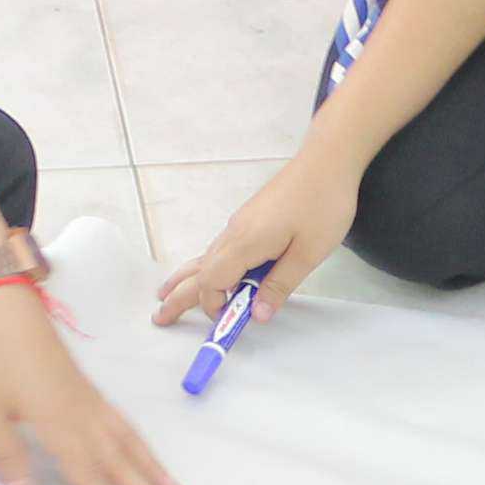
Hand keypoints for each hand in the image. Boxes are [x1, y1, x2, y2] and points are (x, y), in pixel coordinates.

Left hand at [0, 292, 184, 484]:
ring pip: (129, 441)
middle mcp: (83, 417)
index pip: (88, 477)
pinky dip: (138, 441)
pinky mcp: (88, 389)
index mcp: (58, 426)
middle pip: (120, 463)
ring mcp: (89, 401)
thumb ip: (8, 455)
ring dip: (152, 468)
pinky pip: (122, 422)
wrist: (7, 309)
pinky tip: (142, 450)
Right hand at [152, 151, 360, 327]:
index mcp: (246, 242)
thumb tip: (257, 316)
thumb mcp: (308, 252)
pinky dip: (204, 266)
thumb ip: (280, 285)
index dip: (214, 305)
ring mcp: (239, 225)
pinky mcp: (247, 221)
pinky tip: (202, 272)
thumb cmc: (322, 204)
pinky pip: (218, 250)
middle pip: (199, 270)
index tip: (225, 322)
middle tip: (159, 318)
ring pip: (205, 258)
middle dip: (178, 295)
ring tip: (165, 295)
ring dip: (186, 279)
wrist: (326, 161)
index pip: (213, 281)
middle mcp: (234, 233)